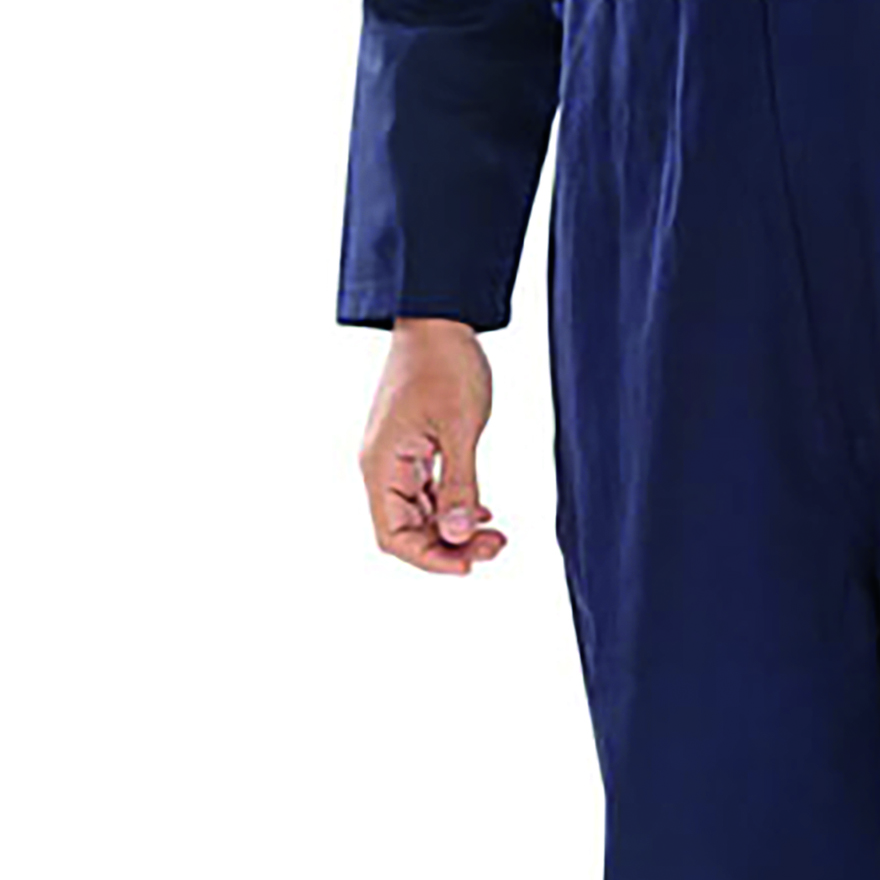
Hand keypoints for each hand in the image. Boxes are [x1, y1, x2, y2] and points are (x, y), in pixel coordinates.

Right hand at [360, 318, 508, 576]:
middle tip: (497, 546)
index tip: (471, 562)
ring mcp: (397, 458)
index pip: (393, 536)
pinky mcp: (413, 447)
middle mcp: (383, 466)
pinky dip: (452, 507)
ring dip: (453, 529)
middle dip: (449, 546)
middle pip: (407, 531)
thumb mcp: (460, 427)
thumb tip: (456, 535)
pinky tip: (482, 511)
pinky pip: (427, 492)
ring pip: (420, 514)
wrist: (439, 317)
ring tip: (496, 533)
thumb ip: (459, 484)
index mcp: (382, 464)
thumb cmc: (445, 364)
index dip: (430, 559)